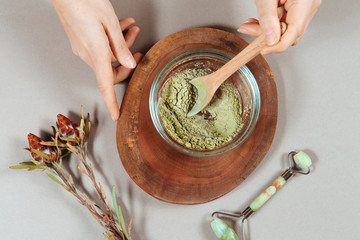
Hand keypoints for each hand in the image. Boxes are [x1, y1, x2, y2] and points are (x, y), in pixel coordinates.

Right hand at [52, 0, 141, 120]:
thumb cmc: (85, 1)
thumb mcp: (110, 23)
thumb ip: (121, 46)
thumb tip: (129, 64)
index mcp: (96, 52)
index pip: (106, 85)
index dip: (111, 102)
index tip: (117, 115)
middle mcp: (87, 54)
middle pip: (112, 69)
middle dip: (128, 59)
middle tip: (139, 46)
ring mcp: (82, 48)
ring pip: (108, 56)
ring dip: (122, 45)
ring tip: (132, 27)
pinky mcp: (81, 41)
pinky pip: (100, 48)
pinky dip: (112, 40)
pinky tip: (120, 26)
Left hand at [238, 0, 320, 54]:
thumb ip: (267, 18)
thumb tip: (270, 40)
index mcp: (306, 3)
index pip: (292, 35)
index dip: (276, 47)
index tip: (261, 50)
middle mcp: (309, 5)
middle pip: (289, 33)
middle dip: (267, 36)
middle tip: (248, 30)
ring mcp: (304, 5)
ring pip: (285, 28)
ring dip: (266, 29)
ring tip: (249, 24)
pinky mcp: (297, 4)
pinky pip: (284, 19)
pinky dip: (270, 22)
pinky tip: (257, 20)